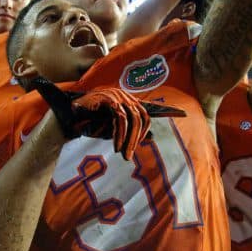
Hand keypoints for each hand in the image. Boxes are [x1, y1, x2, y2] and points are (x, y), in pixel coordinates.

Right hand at [31, 79, 155, 160]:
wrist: (68, 119)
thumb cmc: (90, 124)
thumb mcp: (113, 131)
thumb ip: (130, 132)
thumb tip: (152, 137)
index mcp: (127, 101)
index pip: (148, 108)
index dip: (167, 110)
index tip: (184, 114)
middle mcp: (124, 95)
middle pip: (141, 116)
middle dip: (138, 138)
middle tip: (129, 155)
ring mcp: (116, 95)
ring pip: (132, 118)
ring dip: (129, 139)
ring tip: (123, 154)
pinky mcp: (107, 99)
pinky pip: (120, 118)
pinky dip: (119, 134)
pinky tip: (115, 145)